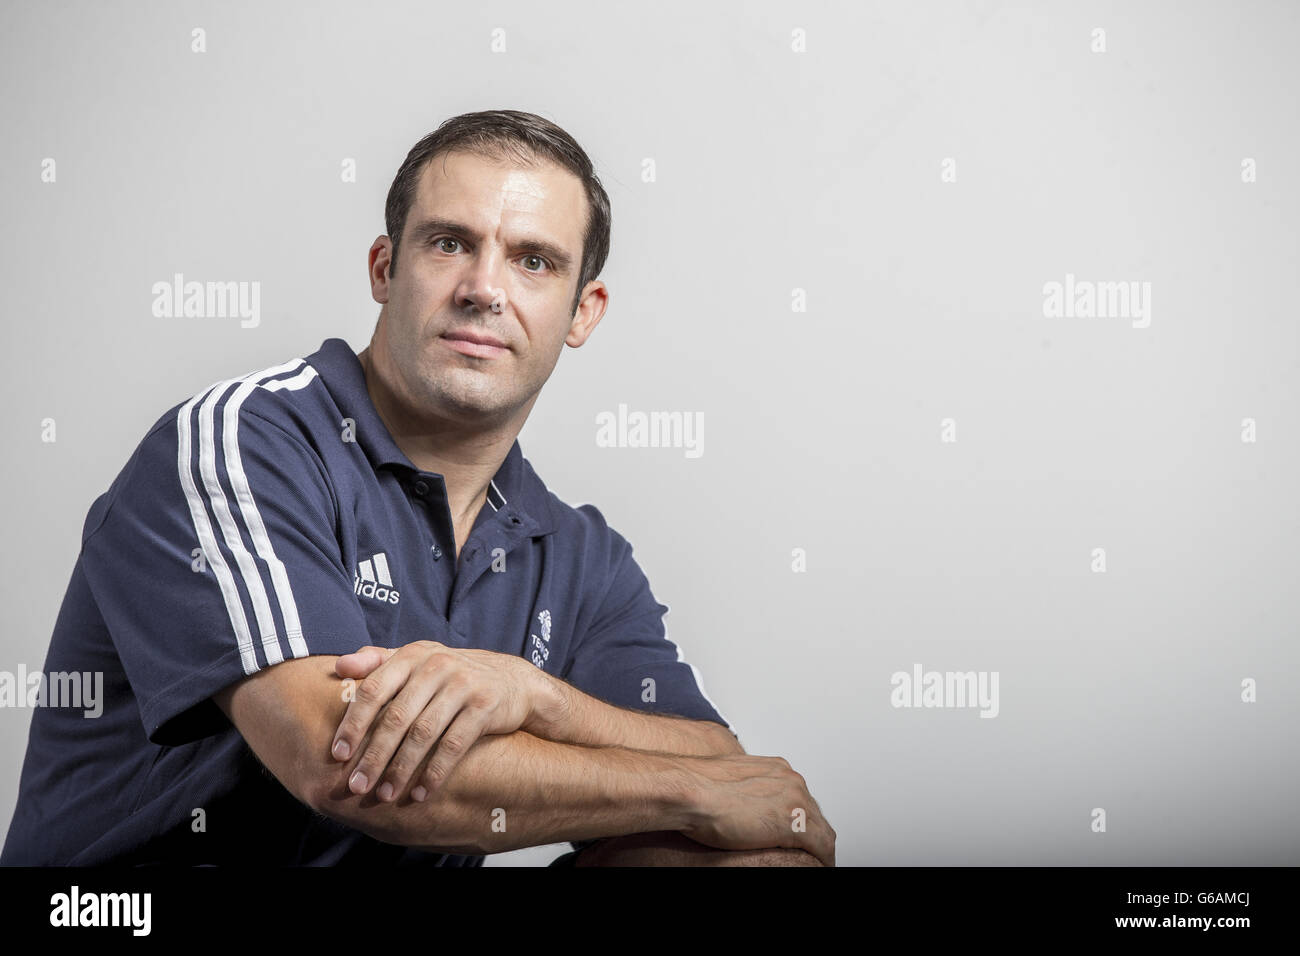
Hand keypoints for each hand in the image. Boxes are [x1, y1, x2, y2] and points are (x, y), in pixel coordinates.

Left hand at [330, 641, 542, 801]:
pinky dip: (434, 773)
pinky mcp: (485, 706)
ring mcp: (463, 685)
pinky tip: (420, 794)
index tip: (338, 755)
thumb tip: (339, 667)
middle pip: (396, 717)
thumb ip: (378, 661)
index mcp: (413, 655)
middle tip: (356, 785)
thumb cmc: (452, 675)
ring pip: (423, 734)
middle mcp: (437, 666)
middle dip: (373, 755)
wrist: (511, 681)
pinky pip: (454, 746)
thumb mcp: (418, 659)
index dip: (353, 723)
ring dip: (401, 769)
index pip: (374, 689)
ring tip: (384, 795)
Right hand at [676, 753, 836, 866]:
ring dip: (817, 846)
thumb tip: (741, 802)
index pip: (800, 798)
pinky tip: (817, 866)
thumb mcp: (728, 780)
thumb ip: (745, 788)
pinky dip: (823, 858)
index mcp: (776, 769)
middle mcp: (790, 780)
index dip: (799, 819)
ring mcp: (795, 801)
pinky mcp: (795, 824)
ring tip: (813, 860)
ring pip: (821, 830)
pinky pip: (822, 846)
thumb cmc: (697, 788)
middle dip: (810, 832)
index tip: (794, 832)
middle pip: (813, 812)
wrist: (690, 792)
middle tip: (805, 850)